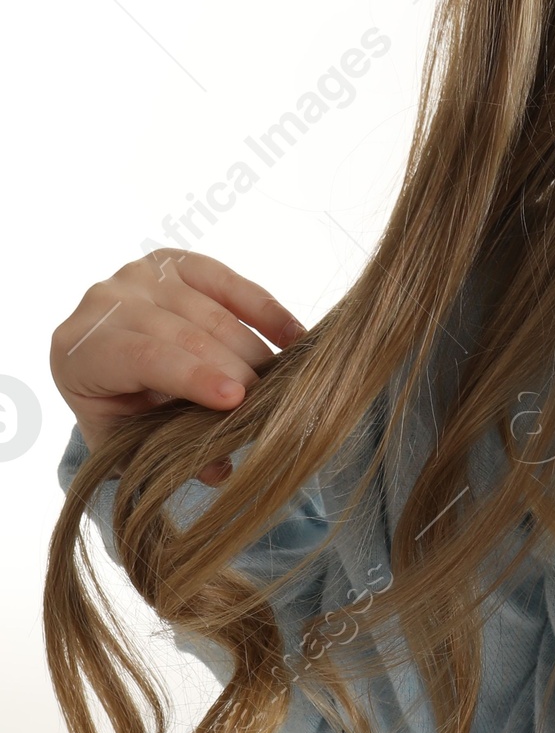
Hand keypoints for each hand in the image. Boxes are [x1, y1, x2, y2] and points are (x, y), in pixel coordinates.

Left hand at [51, 249, 306, 482]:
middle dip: (234, 367)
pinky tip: (293, 335)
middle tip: (272, 402)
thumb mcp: (127, 444)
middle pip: (183, 333)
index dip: (194, 376)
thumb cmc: (115, 409)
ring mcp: (140, 275)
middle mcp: (106, 302)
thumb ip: (166, 457)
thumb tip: (220, 469)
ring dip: (254, 348)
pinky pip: (228, 282)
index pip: (143, 356)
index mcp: (82, 349)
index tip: (237, 399)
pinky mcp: (176, 263)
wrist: (102, 362)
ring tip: (285, 380)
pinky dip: (265, 309)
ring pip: (211, 310)